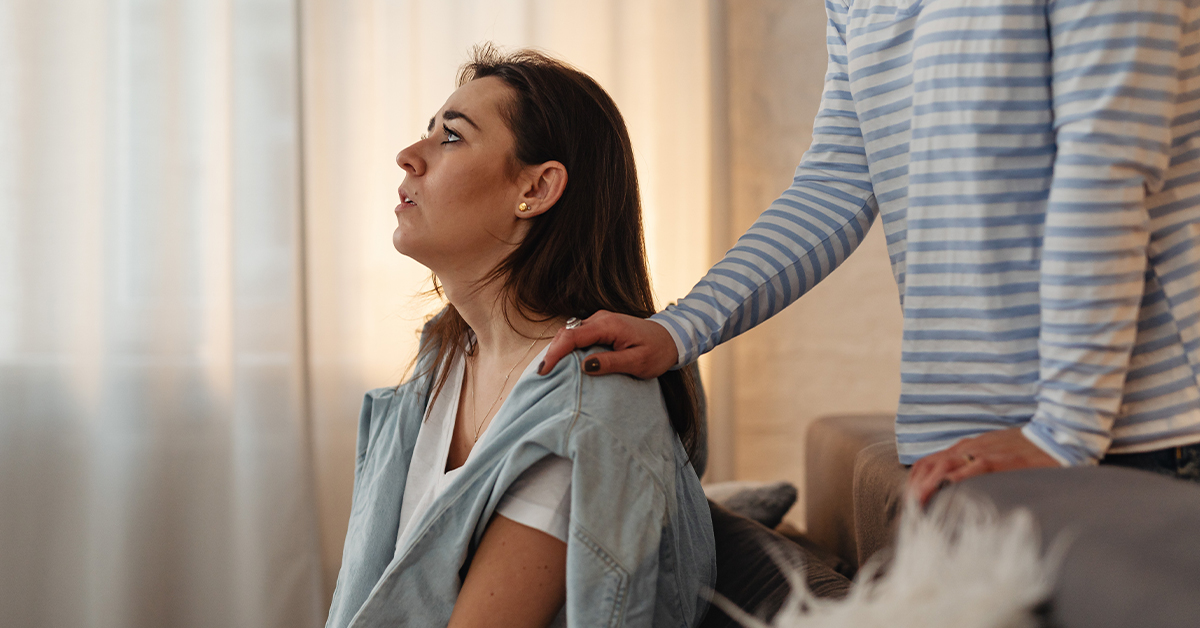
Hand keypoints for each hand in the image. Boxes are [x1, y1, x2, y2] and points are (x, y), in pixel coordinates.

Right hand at [537, 311, 677, 378]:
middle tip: (543, 374)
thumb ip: (611, 363)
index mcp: (608, 325)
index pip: (572, 337)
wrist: (671, 337)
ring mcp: (600, 320)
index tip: (545, 371)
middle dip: (552, 352)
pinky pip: (578, 335)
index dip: (555, 354)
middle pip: (566, 333)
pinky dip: (568, 348)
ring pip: (570, 333)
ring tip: (550, 370)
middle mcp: (600, 318)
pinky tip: (564, 362)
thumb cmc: (658, 351)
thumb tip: (585, 366)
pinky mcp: (601, 326)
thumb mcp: (638, 362)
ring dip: (559, 350)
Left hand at [907, 427, 1061, 505]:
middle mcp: (968, 447)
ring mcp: (984, 452)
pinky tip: (947, 489)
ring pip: (945, 465)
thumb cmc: (1023, 452)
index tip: (907, 499)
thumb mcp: (991, 458)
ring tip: (919, 503)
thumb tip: (953, 491)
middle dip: (915, 486)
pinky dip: (958, 478)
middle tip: (908, 507)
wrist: (1053, 437)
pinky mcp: (1002, 459)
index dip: (914, 480)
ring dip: (928, 485)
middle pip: (930, 464)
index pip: (928, 462)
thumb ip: (972, 470)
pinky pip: (975, 467)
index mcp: (964, 448)